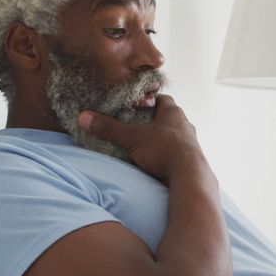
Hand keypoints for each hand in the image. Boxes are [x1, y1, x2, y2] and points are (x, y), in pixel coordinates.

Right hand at [77, 96, 206, 183]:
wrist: (189, 176)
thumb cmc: (164, 150)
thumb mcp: (132, 137)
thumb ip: (109, 128)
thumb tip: (84, 117)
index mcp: (174, 113)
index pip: (162, 99)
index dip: (148, 101)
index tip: (135, 105)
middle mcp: (185, 125)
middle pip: (167, 118)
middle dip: (152, 121)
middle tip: (136, 125)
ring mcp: (190, 142)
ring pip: (174, 135)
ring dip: (161, 138)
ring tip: (144, 144)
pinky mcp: (191, 159)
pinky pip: (177, 152)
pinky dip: (167, 153)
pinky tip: (156, 160)